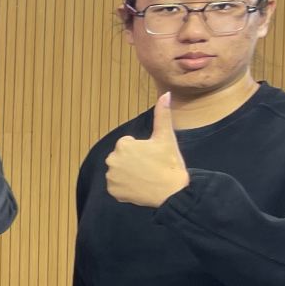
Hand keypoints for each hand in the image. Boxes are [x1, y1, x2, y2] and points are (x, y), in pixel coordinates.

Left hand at [106, 92, 189, 207]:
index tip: (152, 157)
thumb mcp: (166, 137)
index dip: (142, 150)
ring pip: (119, 171)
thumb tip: (166, 94)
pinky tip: (139, 187)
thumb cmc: (170, 163)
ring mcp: (111, 177)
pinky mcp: (113, 191)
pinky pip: (116, 186)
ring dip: (129, 173)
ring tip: (145, 177)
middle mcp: (112, 160)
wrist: (173, 192)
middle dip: (133, 161)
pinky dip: (125, 187)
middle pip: (122, 158)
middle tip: (150, 167)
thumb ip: (162, 114)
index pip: (128, 145)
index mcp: (123, 145)